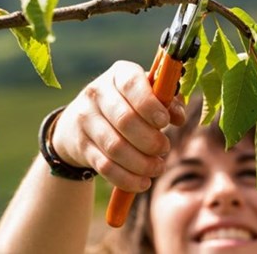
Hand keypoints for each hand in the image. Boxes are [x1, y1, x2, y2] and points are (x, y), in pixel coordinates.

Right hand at [51, 61, 185, 191]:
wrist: (78, 123)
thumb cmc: (125, 105)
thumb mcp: (144, 95)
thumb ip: (166, 101)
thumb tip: (178, 117)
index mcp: (118, 75)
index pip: (132, 85)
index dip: (150, 105)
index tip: (165, 122)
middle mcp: (97, 93)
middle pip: (125, 120)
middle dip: (150, 140)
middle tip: (164, 149)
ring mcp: (85, 119)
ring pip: (115, 147)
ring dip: (142, 163)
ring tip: (157, 167)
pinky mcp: (80, 146)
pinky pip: (105, 167)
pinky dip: (127, 179)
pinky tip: (142, 181)